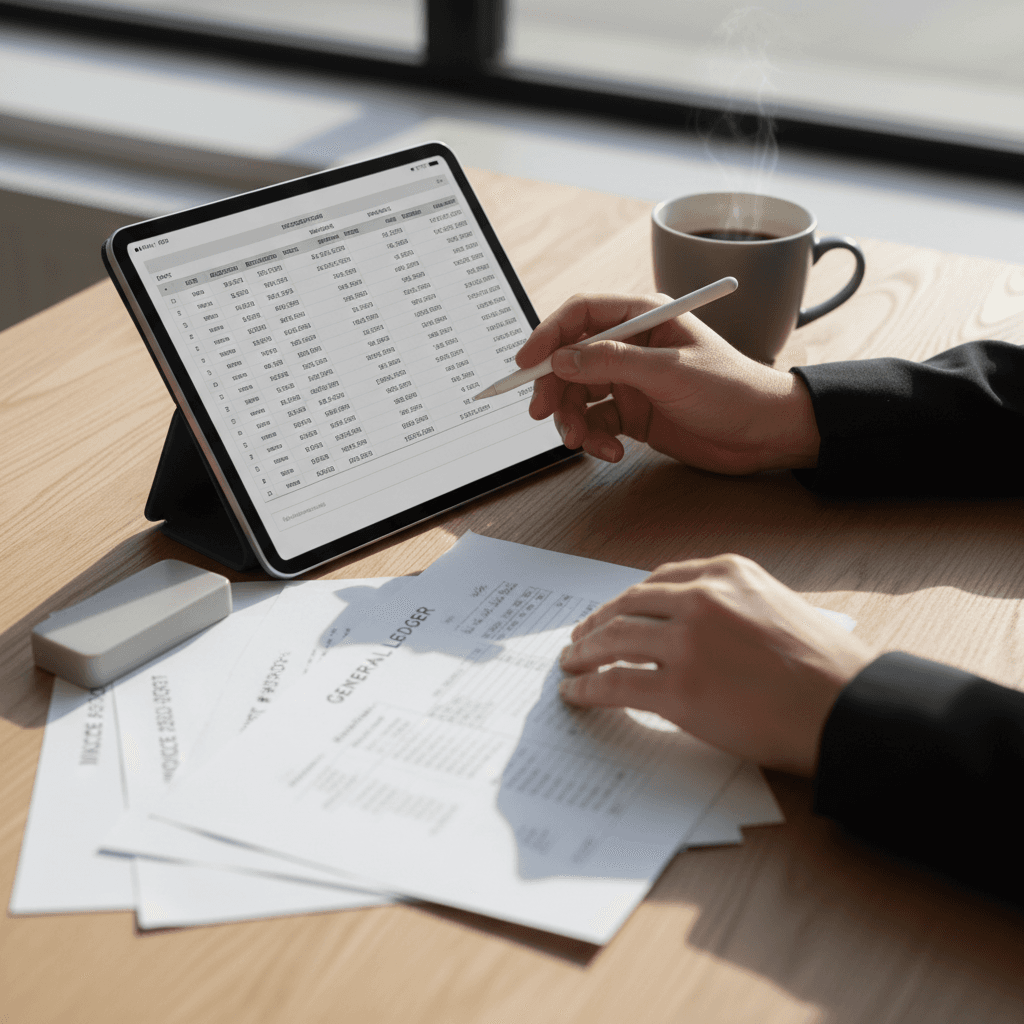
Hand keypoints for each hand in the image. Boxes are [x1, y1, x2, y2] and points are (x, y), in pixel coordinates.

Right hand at [517, 293, 819, 473]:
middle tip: (545, 414)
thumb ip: (611, 363)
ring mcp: (630, 381)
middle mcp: (631, 346)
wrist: (764, 434)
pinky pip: (596, 423)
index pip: (581, 314)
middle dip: (555, 388)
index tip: (527, 363)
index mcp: (643, 317)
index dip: (549, 335)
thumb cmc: (731, 389)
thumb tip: (561, 359)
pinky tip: (612, 452)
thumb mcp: (669, 372)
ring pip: (578, 396)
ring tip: (583, 443)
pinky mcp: (633, 414)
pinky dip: (595, 439)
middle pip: (570, 359)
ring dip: (573, 420)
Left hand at [557, 554, 875, 775]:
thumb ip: (732, 605)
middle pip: (628, 606)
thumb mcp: (778, 606)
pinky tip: (577, 694)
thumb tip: (690, 625)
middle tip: (580, 638)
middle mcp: (702, 598)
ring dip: (584, 653)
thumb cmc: (827, 666)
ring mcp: (688, 642)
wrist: (850, 707)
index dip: (627, 600)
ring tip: (571, 665)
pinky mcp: (680, 689)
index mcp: (726, 572)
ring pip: (614, 640)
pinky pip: (616, 683)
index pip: (659, 580)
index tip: (612, 611)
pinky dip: (588, 688)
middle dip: (597, 623)